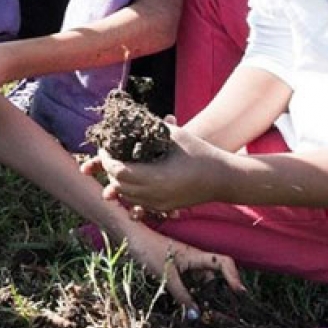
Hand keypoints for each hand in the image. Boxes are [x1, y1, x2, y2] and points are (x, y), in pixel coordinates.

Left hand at [81, 123, 228, 212]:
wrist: (223, 178)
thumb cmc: (200, 152)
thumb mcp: (175, 136)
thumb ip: (151, 128)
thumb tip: (130, 118)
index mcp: (155, 177)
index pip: (118, 171)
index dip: (106, 159)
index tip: (104, 148)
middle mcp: (154, 195)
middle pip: (119, 185)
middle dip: (110, 170)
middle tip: (109, 155)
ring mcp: (159, 204)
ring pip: (127, 196)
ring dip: (119, 182)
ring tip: (120, 165)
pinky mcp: (164, 208)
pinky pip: (139, 202)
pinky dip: (131, 191)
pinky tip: (133, 178)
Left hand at [118, 219, 243, 313]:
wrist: (132, 239)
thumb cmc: (149, 251)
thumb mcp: (166, 277)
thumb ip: (181, 296)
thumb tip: (195, 315)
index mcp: (197, 256)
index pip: (224, 262)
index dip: (234, 276)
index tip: (238, 292)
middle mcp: (195, 258)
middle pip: (216, 275)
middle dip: (218, 292)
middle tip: (217, 311)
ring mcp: (187, 263)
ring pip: (202, 280)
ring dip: (203, 294)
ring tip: (201, 311)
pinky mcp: (178, 267)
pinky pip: (191, 281)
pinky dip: (192, 292)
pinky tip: (187, 304)